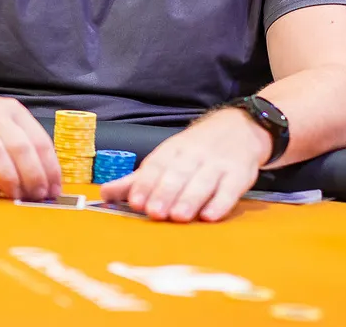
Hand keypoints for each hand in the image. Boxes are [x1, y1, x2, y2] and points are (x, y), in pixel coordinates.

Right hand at [0, 85, 60, 200]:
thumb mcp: (4, 119)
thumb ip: (22, 141)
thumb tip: (45, 178)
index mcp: (14, 111)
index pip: (39, 140)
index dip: (50, 168)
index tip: (54, 189)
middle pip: (20, 148)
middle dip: (32, 176)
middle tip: (36, 196)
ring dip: (9, 179)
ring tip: (15, 197)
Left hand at [99, 108, 267, 222]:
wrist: (239, 128)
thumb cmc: (195, 149)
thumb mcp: (165, 158)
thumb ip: (137, 179)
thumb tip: (105, 194)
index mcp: (173, 151)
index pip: (157, 166)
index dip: (146, 184)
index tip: (136, 201)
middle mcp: (194, 155)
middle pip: (178, 173)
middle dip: (165, 192)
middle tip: (154, 212)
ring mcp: (218, 164)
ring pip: (203, 181)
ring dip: (190, 198)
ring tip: (178, 216)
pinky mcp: (239, 175)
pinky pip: (230, 189)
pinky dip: (220, 203)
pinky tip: (210, 216)